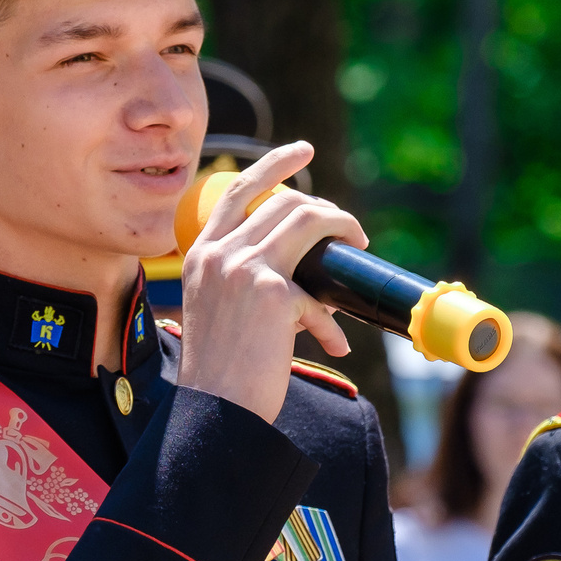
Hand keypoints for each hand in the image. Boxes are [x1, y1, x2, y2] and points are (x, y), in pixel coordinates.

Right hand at [176, 141, 365, 422]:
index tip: (303, 151)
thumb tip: (304, 277)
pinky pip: (318, 294)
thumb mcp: (219, 311)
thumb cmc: (219, 371)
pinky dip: (330, 321)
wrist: (213, 410)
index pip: (238, 190)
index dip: (274, 165)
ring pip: (308, 222)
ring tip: (359, 251)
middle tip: (350, 232)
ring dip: (344, 231)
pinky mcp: (272, 293)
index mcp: (201, 254)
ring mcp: (243, 269)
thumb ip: (245, 282)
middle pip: (286, 204)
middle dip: (328, 212)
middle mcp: (219, 253)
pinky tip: (334, 344)